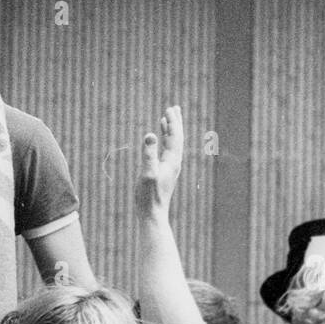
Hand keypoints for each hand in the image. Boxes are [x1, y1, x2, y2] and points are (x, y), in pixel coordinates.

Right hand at [134, 105, 182, 222]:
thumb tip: (150, 134)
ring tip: (166, 118)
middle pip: (177, 138)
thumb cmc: (149, 197)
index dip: (173, 123)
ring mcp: (170, 168)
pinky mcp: (164, 173)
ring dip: (170, 131)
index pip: (175, 137)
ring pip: (172, 144)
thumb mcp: (147, 173)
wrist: (152, 215)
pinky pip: (166, 152)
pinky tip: (159, 140)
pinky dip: (164, 142)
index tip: (170, 109)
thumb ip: (148, 154)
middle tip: (174, 108)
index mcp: (172, 161)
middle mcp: (174, 163)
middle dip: (175, 123)